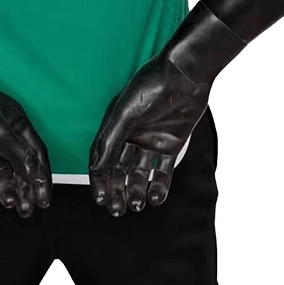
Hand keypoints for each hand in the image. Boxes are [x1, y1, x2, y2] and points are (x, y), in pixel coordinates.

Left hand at [0, 68, 52, 217]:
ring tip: (10, 205)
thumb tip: (38, 175)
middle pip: (21, 165)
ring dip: (7, 187)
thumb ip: (19, 154)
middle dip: (26, 188)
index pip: (37, 155)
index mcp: (18, 124)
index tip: (45, 200)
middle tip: (27, 210)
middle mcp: (5, 132)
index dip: (43, 178)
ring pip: (2, 169)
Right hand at [88, 54, 211, 216]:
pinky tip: (156, 197)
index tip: (100, 199)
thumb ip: (111, 138)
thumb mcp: (126, 111)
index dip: (99, 179)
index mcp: (115, 126)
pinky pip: (163, 171)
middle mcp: (131, 136)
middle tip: (118, 210)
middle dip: (117, 191)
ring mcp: (151, 141)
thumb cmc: (152, 85)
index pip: (102, 158)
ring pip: (140, 174)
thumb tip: (96, 166)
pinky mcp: (172, 145)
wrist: (187, 74)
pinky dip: (159, 186)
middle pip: (119, 170)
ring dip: (136, 191)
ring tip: (136, 204)